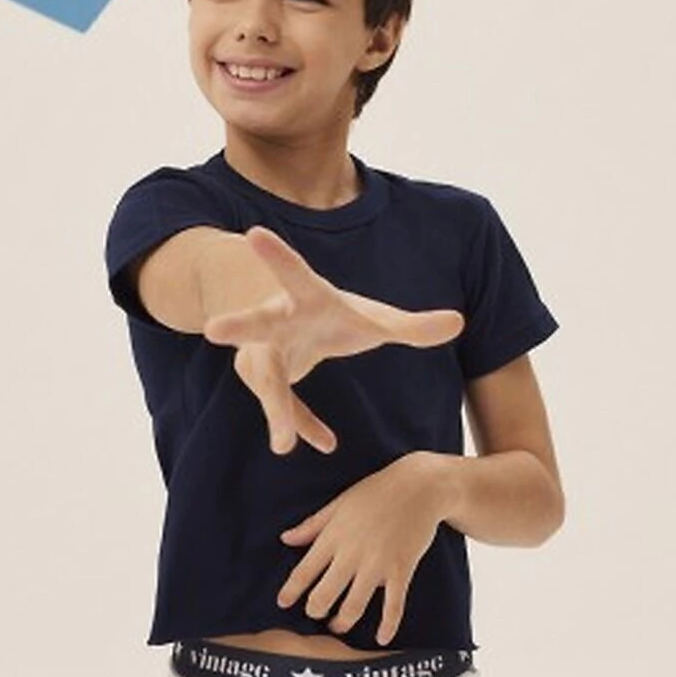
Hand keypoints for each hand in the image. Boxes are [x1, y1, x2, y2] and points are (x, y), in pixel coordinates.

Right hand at [203, 226, 463, 457]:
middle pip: (255, 325)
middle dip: (237, 326)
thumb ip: (411, 326)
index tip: (255, 232)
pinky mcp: (266, 381)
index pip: (292, 273)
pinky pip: (285, 407)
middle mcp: (276, 323)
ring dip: (275, 408)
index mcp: (305, 297)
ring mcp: (265, 353)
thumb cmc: (333, 314)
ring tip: (283, 443)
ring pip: (265, 381)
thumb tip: (460, 322)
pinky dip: (303, 425)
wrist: (286, 325)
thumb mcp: (372, 318)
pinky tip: (325, 444)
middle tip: (215, 330)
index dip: (275, 255)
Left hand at [275, 455, 443, 646]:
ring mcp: (378, 564)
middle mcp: (353, 553)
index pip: (304, 570)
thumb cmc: (377, 491)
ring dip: (343, 622)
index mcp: (334, 535)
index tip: (282, 603)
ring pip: (354, 606)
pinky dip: (387, 625)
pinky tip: (381, 638)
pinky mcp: (402, 570)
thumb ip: (313, 525)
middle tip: (315, 614)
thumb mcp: (340, 502)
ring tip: (338, 625)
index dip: (291, 590)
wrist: (420, 486)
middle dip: (316, 610)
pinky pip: (394, 605)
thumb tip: (285, 538)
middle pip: (325, 595)